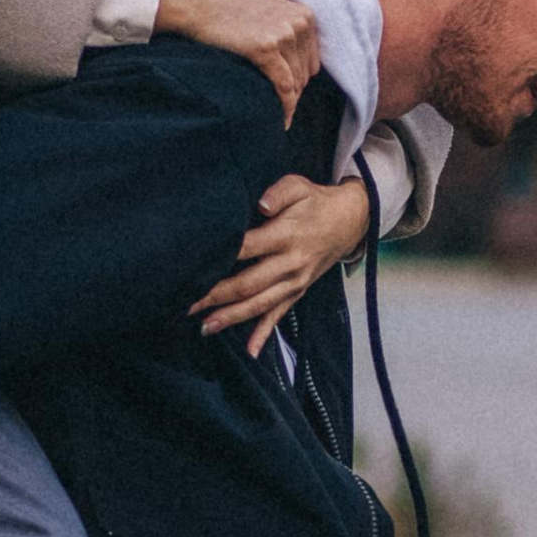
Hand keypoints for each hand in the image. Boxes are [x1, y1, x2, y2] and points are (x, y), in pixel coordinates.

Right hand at [154, 0, 320, 120]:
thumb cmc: (225, 5)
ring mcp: (284, 35)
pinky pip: (284, 88)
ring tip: (278, 116)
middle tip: (277, 106)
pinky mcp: (266, 49)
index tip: (288, 92)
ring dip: (288, 101)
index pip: (311, 59)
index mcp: (303, 14)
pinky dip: (285, 108)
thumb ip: (285, 27)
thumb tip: (292, 58)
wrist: (197, 1)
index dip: (299, 78)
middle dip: (294, 91)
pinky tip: (283, 122)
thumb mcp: (267, 8)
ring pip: (296, 83)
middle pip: (305, 72)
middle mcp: (299, 23)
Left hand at [193, 173, 372, 352]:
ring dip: (232, 318)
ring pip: (260, 304)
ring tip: (205, 327)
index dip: (220, 258)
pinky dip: (264, 334)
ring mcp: (295, 281)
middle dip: (216, 296)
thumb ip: (278, 192)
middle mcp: (290, 263)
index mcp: (286, 235)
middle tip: (187, 305)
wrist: (350, 221)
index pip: (246, 248)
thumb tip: (261, 204)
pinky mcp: (298, 291)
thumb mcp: (299, 186)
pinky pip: (279, 315)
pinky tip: (250, 351)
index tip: (194, 267)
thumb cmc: (315, 202)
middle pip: (248, 283)